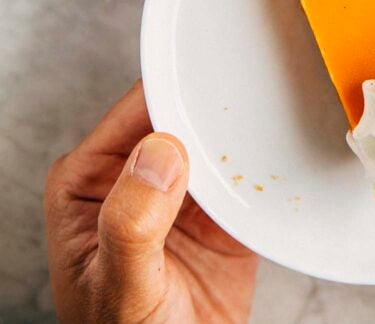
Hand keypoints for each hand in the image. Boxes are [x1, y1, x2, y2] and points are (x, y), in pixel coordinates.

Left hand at [45, 80, 257, 322]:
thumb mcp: (121, 288)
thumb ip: (131, 222)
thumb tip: (159, 151)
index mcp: (90, 178)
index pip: (136, 111)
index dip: (175, 98)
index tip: (210, 93)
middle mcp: (133, 176)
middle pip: (181, 116)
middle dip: (214, 112)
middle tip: (249, 108)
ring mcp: (179, 192)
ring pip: (216, 137)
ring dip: (243, 136)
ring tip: (269, 131)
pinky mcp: (220, 211)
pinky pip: (246, 170)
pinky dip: (264, 166)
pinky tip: (278, 164)